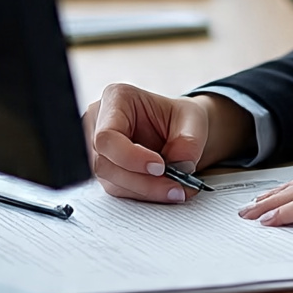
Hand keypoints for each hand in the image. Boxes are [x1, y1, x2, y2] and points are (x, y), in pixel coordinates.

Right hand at [83, 83, 252, 202]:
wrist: (178, 130)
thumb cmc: (179, 117)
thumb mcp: (193, 120)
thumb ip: (189, 141)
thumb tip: (181, 167)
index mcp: (116, 98)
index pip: (107, 136)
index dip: (130, 157)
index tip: (160, 167)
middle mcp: (99, 122)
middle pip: (106, 163)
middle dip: (143, 181)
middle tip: (175, 188)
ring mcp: (98, 149)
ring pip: (111, 181)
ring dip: (145, 191)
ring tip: (176, 190)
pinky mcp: (106, 169)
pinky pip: (119, 189)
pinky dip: (144, 193)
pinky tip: (165, 191)